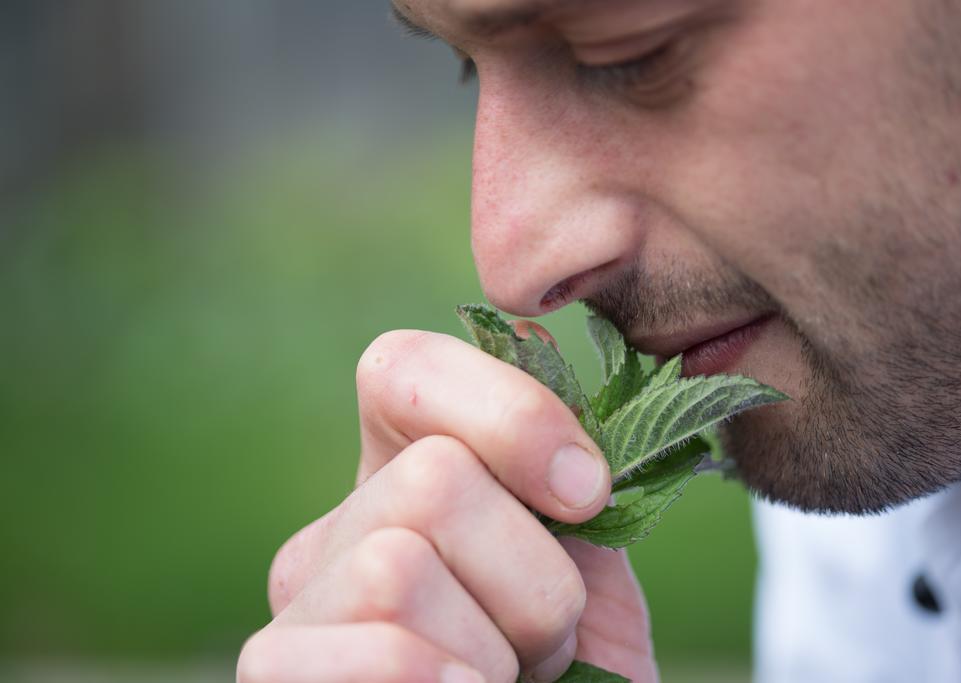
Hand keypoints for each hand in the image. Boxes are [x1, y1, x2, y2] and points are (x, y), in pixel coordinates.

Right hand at [237, 328, 659, 682]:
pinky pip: (387, 657)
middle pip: (430, 478)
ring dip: (499, 649)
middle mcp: (330, 535)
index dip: (511, 414)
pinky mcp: (271, 672)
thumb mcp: (583, 555)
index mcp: (398, 485)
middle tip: (540, 643)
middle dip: (530, 577)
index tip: (587, 492)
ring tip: (500, 681)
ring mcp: (294, 610)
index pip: (404, 369)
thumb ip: (556, 469)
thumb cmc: (573, 670)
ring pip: (396, 567)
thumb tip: (537, 358)